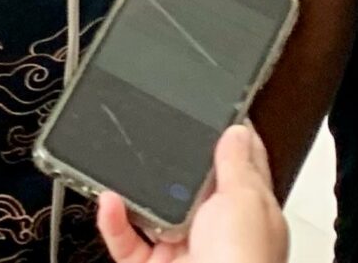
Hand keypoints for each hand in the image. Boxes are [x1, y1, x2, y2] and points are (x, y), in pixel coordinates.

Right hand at [96, 125, 287, 262]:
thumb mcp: (246, 201)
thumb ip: (238, 165)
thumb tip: (237, 131)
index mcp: (248, 212)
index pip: (239, 166)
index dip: (227, 137)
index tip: (211, 109)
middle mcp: (215, 230)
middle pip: (187, 185)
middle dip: (168, 164)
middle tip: (151, 138)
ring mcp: (182, 248)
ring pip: (149, 209)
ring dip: (131, 189)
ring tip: (117, 165)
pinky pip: (124, 238)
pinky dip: (112, 220)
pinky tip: (109, 200)